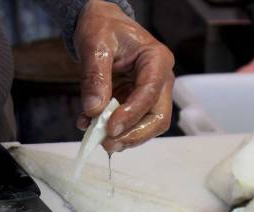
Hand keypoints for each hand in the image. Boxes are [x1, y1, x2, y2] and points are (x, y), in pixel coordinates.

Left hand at [74, 0, 174, 152]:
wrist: (101, 25)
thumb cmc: (103, 28)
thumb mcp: (95, 45)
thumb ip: (95, 77)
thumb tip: (93, 110)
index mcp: (157, 60)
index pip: (149, 94)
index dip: (131, 114)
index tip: (110, 128)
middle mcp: (161, 80)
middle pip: (158, 117)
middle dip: (134, 134)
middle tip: (108, 144)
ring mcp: (151, 94)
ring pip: (148, 125)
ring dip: (125, 137)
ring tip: (99, 140)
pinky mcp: (137, 102)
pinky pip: (131, 123)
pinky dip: (113, 130)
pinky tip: (92, 127)